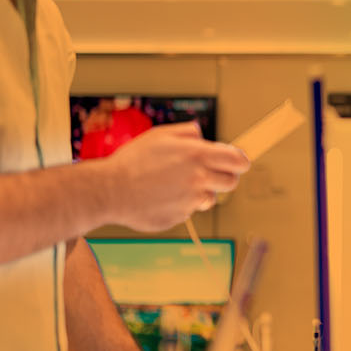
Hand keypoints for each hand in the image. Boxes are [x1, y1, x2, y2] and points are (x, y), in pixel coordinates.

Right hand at [100, 122, 250, 231]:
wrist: (109, 190)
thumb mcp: (160, 136)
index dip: (240, 160)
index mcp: (197, 156)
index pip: (238, 161)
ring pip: (210, 198)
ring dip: (200, 192)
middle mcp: (199, 179)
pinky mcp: (180, 218)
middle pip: (231, 182)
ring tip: (175, 184)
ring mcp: (190, 201)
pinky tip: (160, 197)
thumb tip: (202, 136)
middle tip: (209, 173)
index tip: (239, 162)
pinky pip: (188, 211)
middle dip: (225, 176)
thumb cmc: (133, 160)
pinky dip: (180, 205)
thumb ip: (187, 133)